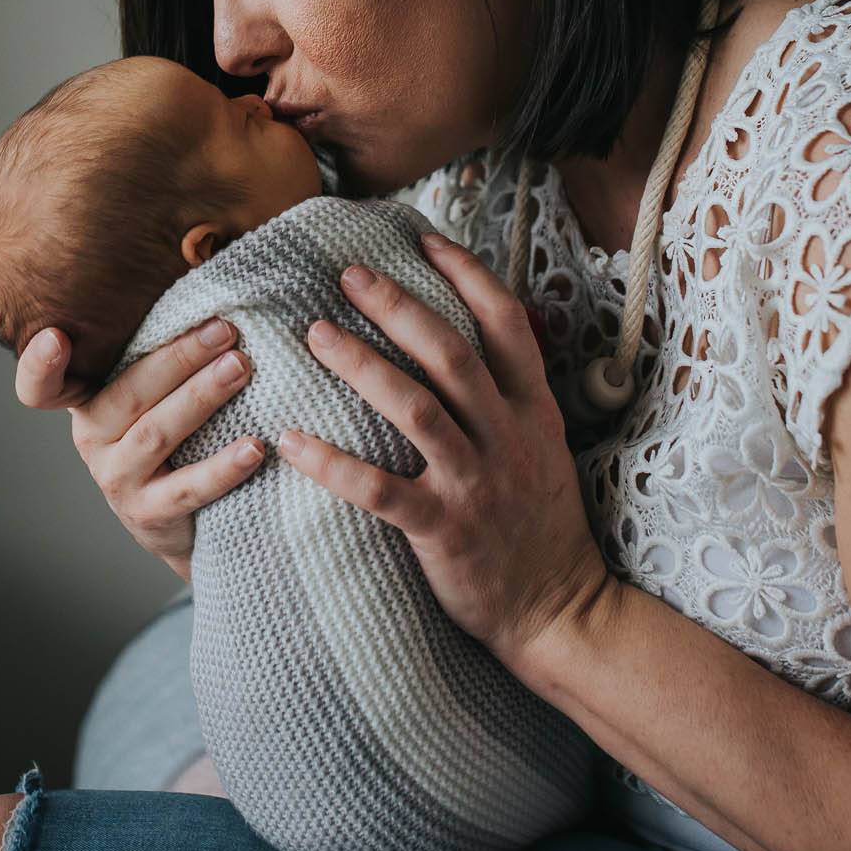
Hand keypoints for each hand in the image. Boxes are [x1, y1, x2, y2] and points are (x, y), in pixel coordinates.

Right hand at [15, 321, 265, 581]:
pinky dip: (223, 467)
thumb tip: (203, 273)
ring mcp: (116, 479)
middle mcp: (93, 438)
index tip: (55, 335)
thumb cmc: (176, 438)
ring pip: (156, 432)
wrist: (185, 522)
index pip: (43, 387)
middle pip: (129, 393)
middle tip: (225, 329)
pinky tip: (254, 447)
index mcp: (88, 401)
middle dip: (180, 356)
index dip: (40, 364)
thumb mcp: (155, 394)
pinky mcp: (148, 514)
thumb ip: (161, 349)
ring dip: (202, 396)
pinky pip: (188, 487)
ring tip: (241, 368)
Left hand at [279, 233, 608, 664]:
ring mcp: (476, 483)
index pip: (506, 324)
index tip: (424, 240)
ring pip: (415, 409)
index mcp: (533, 410)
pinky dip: (332, 464)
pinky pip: (380, 490)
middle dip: (397, 306)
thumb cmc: (540, 526)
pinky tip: (290, 440)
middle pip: (450, 354)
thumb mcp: (544, 447)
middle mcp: (507, 437)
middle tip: (347, 274)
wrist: (560, 610)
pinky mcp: (445, 531)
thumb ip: (510, 396)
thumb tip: (470, 340)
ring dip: (361, 365)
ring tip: (314, 334)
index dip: (466, 276)